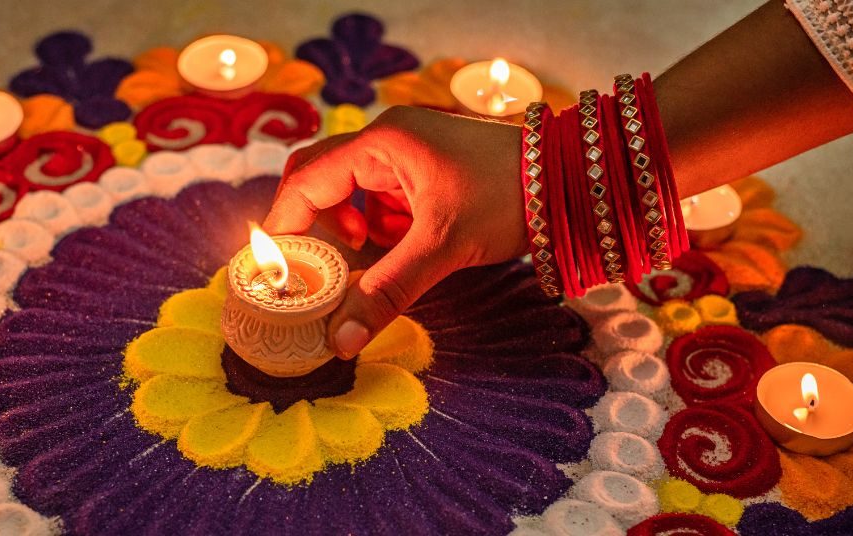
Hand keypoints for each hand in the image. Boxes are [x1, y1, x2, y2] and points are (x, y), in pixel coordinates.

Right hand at [264, 105, 527, 357]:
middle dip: (319, 226)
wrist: (574, 181)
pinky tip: (407, 246)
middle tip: (321, 266)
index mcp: (381, 142)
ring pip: (353, 192)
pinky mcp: (426, 171)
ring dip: (354, 228)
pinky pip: (383, 199)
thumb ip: (386, 291)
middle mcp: (388, 140)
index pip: (306, 181)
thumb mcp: (442, 246)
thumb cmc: (509, 196)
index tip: (277, 270)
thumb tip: (339, 341)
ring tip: (373, 254)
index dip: (286, 226)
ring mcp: (408, 153)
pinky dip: (383, 227)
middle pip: (321, 179)